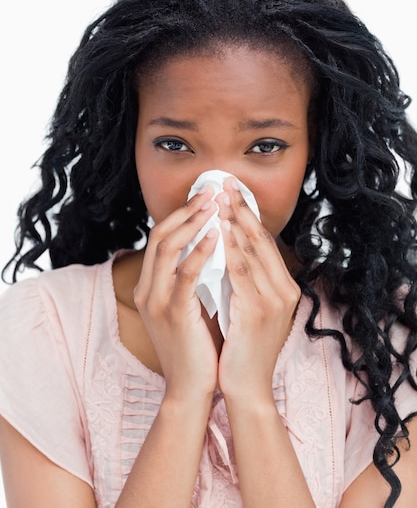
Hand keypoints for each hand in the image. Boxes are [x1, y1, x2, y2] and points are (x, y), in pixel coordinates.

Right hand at [134, 188, 218, 402]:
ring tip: (215, 205)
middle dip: (186, 210)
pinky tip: (216, 236)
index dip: (181, 214)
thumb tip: (214, 247)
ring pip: (167, 248)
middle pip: (160, 235)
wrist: (192, 388)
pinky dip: (199, 251)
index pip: (161, 239)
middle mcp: (147, 290)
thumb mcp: (191, 305)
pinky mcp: (173, 313)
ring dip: (192, 222)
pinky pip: (185, 274)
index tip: (204, 197)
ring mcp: (156, 301)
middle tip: (210, 190)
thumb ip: (194, 278)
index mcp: (150, 287)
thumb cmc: (198, 345)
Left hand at [216, 178, 300, 402]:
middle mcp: (284, 290)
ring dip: (233, 224)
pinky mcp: (259, 312)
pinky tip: (216, 235)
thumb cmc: (244, 346)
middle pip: (261, 240)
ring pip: (252, 252)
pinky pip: (241, 274)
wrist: (247, 386)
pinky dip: (229, 251)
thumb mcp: (249, 306)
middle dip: (240, 209)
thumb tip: (227, 246)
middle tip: (224, 184)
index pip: (265, 242)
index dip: (247, 214)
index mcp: (284, 287)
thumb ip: (245, 280)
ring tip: (217, 201)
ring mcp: (274, 301)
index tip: (231, 192)